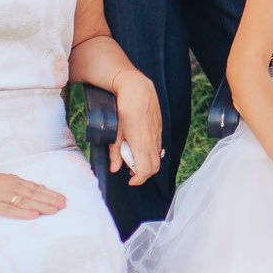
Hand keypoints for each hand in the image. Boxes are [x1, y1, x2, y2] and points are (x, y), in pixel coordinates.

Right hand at [0, 170, 67, 219]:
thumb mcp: (1, 180)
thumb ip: (18, 185)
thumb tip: (39, 187)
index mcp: (11, 180)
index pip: (35, 187)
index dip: (49, 193)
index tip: (62, 198)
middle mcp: (8, 186)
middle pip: (33, 194)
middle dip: (50, 199)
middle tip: (64, 205)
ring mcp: (0, 195)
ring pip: (25, 201)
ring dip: (41, 205)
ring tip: (55, 210)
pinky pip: (9, 210)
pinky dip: (22, 213)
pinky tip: (33, 215)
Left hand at [112, 72, 162, 186]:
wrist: (138, 91)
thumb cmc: (124, 110)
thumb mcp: (115, 132)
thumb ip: (115, 152)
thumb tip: (114, 168)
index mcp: (141, 145)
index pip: (144, 171)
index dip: (138, 180)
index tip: (131, 181)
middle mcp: (152, 142)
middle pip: (154, 168)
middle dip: (144, 174)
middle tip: (131, 172)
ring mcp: (157, 136)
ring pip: (157, 158)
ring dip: (147, 164)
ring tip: (134, 160)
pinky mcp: (159, 130)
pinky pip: (158, 148)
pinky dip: (150, 154)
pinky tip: (140, 147)